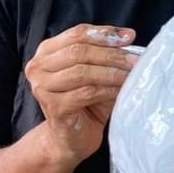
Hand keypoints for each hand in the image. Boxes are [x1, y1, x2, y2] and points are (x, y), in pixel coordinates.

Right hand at [24, 24, 138, 162]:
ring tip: (132, 74)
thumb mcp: (95, 71)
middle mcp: (38, 67)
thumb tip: (129, 37)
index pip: (77, 34)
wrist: (71, 138)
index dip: (104, 33)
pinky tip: (121, 91)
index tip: (130, 37)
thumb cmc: (85, 103)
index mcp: (46, 51)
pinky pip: (86, 93)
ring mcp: (42, 87)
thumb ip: (105, 53)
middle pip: (80, 51)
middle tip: (135, 59)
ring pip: (82, 72)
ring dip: (112, 72)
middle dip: (112, 54)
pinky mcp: (53, 107)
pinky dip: (107, 90)